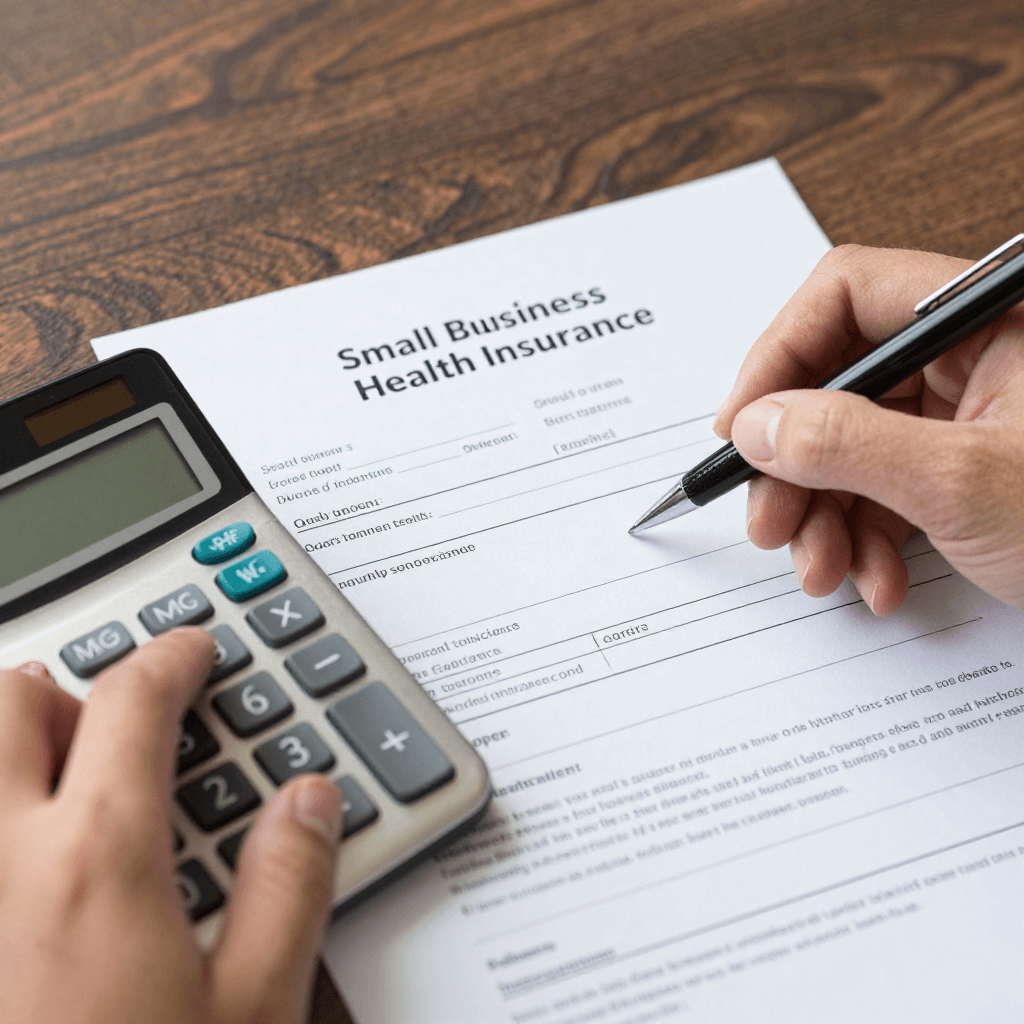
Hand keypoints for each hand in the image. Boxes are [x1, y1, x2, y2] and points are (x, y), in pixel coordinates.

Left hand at [0, 629, 342, 1023]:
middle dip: (67, 687)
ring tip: (48, 776)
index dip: (174, 656)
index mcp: (96, 858)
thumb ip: (289, 884)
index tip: (192, 652)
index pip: (136, 701)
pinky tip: (17, 867)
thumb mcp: (251, 1014)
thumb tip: (311, 798)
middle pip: (9, 700)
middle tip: (113, 718)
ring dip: (2, 742)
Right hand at [714, 244, 1023, 614]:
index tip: (743, 426)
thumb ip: (850, 445)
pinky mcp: (960, 462)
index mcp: (994, 318)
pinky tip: (874, 576)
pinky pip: (880, 484)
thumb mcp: (967, 485)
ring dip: (822, 513)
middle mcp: (975, 353)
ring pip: (849, 441)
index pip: (849, 293)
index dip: (780, 356)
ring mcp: (966, 411)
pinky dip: (863, 535)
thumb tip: (760, 424)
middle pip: (839, 379)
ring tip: (823, 567)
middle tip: (768, 519)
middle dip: (796, 463)